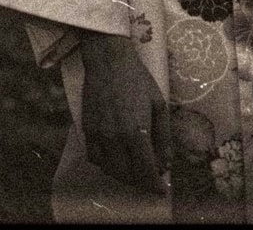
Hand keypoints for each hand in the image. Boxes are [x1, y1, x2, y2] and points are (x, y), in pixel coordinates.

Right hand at [78, 30, 169, 192]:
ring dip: (124, 175)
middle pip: (127, 175)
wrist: (109, 62)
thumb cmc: (138, 80)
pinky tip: (116, 158)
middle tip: (150, 178)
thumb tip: (166, 163)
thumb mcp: (159, 105)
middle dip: (140, 182)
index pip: (146, 171)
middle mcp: (115, 138)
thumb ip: (163, 137)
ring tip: (135, 170)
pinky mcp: (87, 129)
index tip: (161, 190)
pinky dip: (106, 164)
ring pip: (109, 169)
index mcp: (136, 132)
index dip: (154, 185)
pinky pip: (94, 157)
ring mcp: (99, 135)